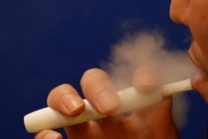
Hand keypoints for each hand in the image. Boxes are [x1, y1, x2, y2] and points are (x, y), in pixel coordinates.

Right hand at [34, 67, 178, 138]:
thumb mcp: (162, 136)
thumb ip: (161, 115)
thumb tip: (162, 91)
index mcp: (132, 110)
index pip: (132, 81)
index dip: (139, 76)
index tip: (146, 86)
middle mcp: (106, 114)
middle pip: (93, 82)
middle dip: (98, 87)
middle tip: (109, 108)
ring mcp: (84, 129)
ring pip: (62, 100)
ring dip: (63, 98)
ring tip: (75, 111)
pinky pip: (47, 134)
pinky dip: (45, 133)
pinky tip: (54, 138)